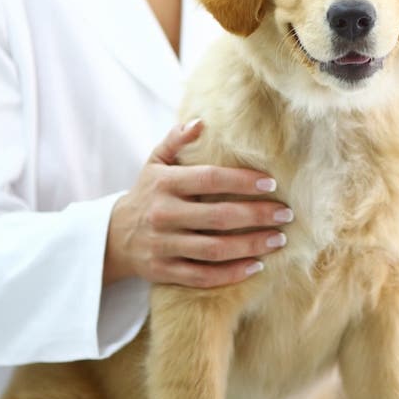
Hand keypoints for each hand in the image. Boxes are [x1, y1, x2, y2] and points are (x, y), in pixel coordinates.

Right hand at [103, 118, 293, 287]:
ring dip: (251, 246)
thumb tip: (202, 122)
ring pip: (214, 250)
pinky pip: (203, 276)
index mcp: (164, 184)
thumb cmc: (147, 193)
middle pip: (218, 217)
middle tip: (286, 214)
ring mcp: (163, 246)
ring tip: (278, 240)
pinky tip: (256, 266)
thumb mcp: (155, 162)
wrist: (112, 236)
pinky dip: (231, 274)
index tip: (271, 184)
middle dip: (257, 216)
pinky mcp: (164, 271)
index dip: (243, 181)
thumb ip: (176, 140)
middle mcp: (163, 215)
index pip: (210, 179)